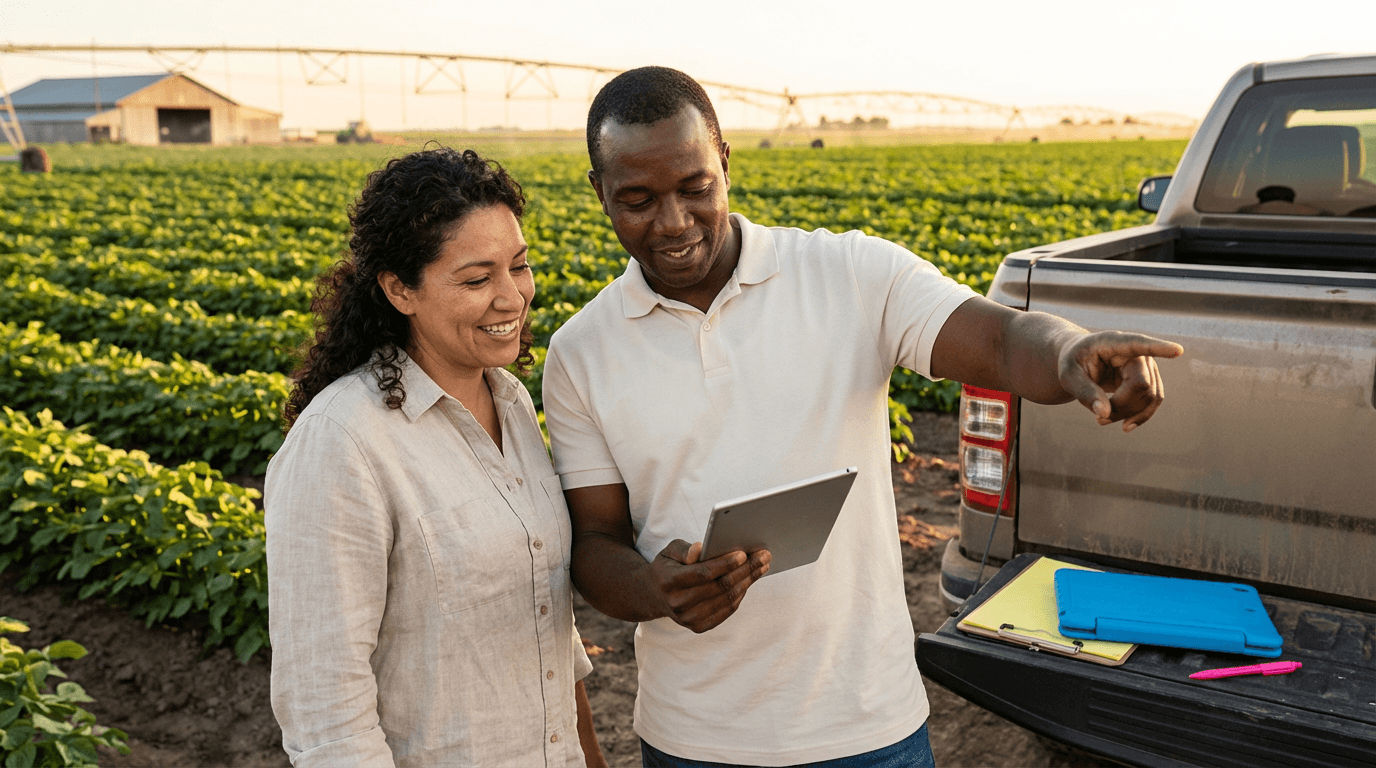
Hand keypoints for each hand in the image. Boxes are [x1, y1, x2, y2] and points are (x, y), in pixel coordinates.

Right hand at [647, 540, 769, 632]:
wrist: (653, 596)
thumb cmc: (667, 567)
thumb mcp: (669, 551)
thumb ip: (685, 549)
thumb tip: (700, 549)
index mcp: (669, 582)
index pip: (703, 574)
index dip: (725, 564)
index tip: (744, 554)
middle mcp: (678, 604)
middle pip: (720, 587)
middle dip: (746, 570)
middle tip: (764, 556)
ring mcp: (688, 618)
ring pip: (727, 599)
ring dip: (749, 581)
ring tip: (762, 566)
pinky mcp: (698, 627)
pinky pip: (727, 610)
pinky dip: (741, 594)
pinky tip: (750, 580)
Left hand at [1058, 331, 1184, 431]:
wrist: (1080, 362)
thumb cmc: (1073, 363)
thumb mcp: (1068, 376)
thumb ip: (1084, 392)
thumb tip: (1104, 414)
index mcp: (1113, 342)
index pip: (1138, 344)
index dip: (1159, 348)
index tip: (1178, 351)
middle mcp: (1135, 352)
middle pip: (1141, 384)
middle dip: (1121, 406)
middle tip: (1097, 418)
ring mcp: (1145, 366)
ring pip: (1151, 396)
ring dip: (1129, 414)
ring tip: (1103, 420)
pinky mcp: (1148, 380)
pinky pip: (1153, 402)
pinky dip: (1140, 416)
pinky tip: (1125, 424)